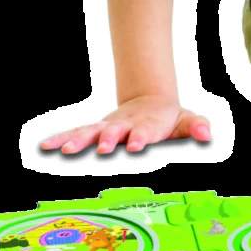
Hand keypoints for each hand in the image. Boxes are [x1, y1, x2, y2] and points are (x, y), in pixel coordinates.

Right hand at [40, 94, 210, 153]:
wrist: (150, 101)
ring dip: (79, 140)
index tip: (135, 145)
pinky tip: (45, 146)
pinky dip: (60, 138)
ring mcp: (108, 126)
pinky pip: (76, 133)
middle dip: (108, 139)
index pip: (144, 132)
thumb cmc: (169, 118)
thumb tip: (206, 133)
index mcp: (147, 125)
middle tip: (102, 148)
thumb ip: (195, 127)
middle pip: (114, 131)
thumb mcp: (186, 121)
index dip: (140, 138)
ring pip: (91, 131)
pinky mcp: (95, 129)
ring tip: (65, 149)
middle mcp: (124, 125)